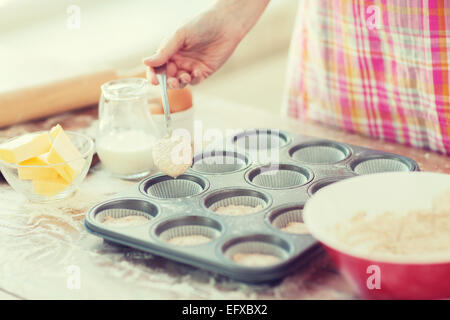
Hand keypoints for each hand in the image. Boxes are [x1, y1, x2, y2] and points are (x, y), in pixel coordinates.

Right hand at [144, 0, 269, 88]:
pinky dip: (194, 80)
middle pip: (167, 77)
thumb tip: (145, 62)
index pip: (156, 66)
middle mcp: (178, 60)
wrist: (225, 24)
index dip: (153, 75)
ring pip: (180, 82)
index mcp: (169, 50)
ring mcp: (191, 67)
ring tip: (185, 77)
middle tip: (173, 81)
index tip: (154, 81)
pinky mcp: (203, 71)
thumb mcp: (179, 36)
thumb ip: (164, 51)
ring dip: (180, 83)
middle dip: (168, 82)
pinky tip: (198, 72)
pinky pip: (195, 81)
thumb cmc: (201, 24)